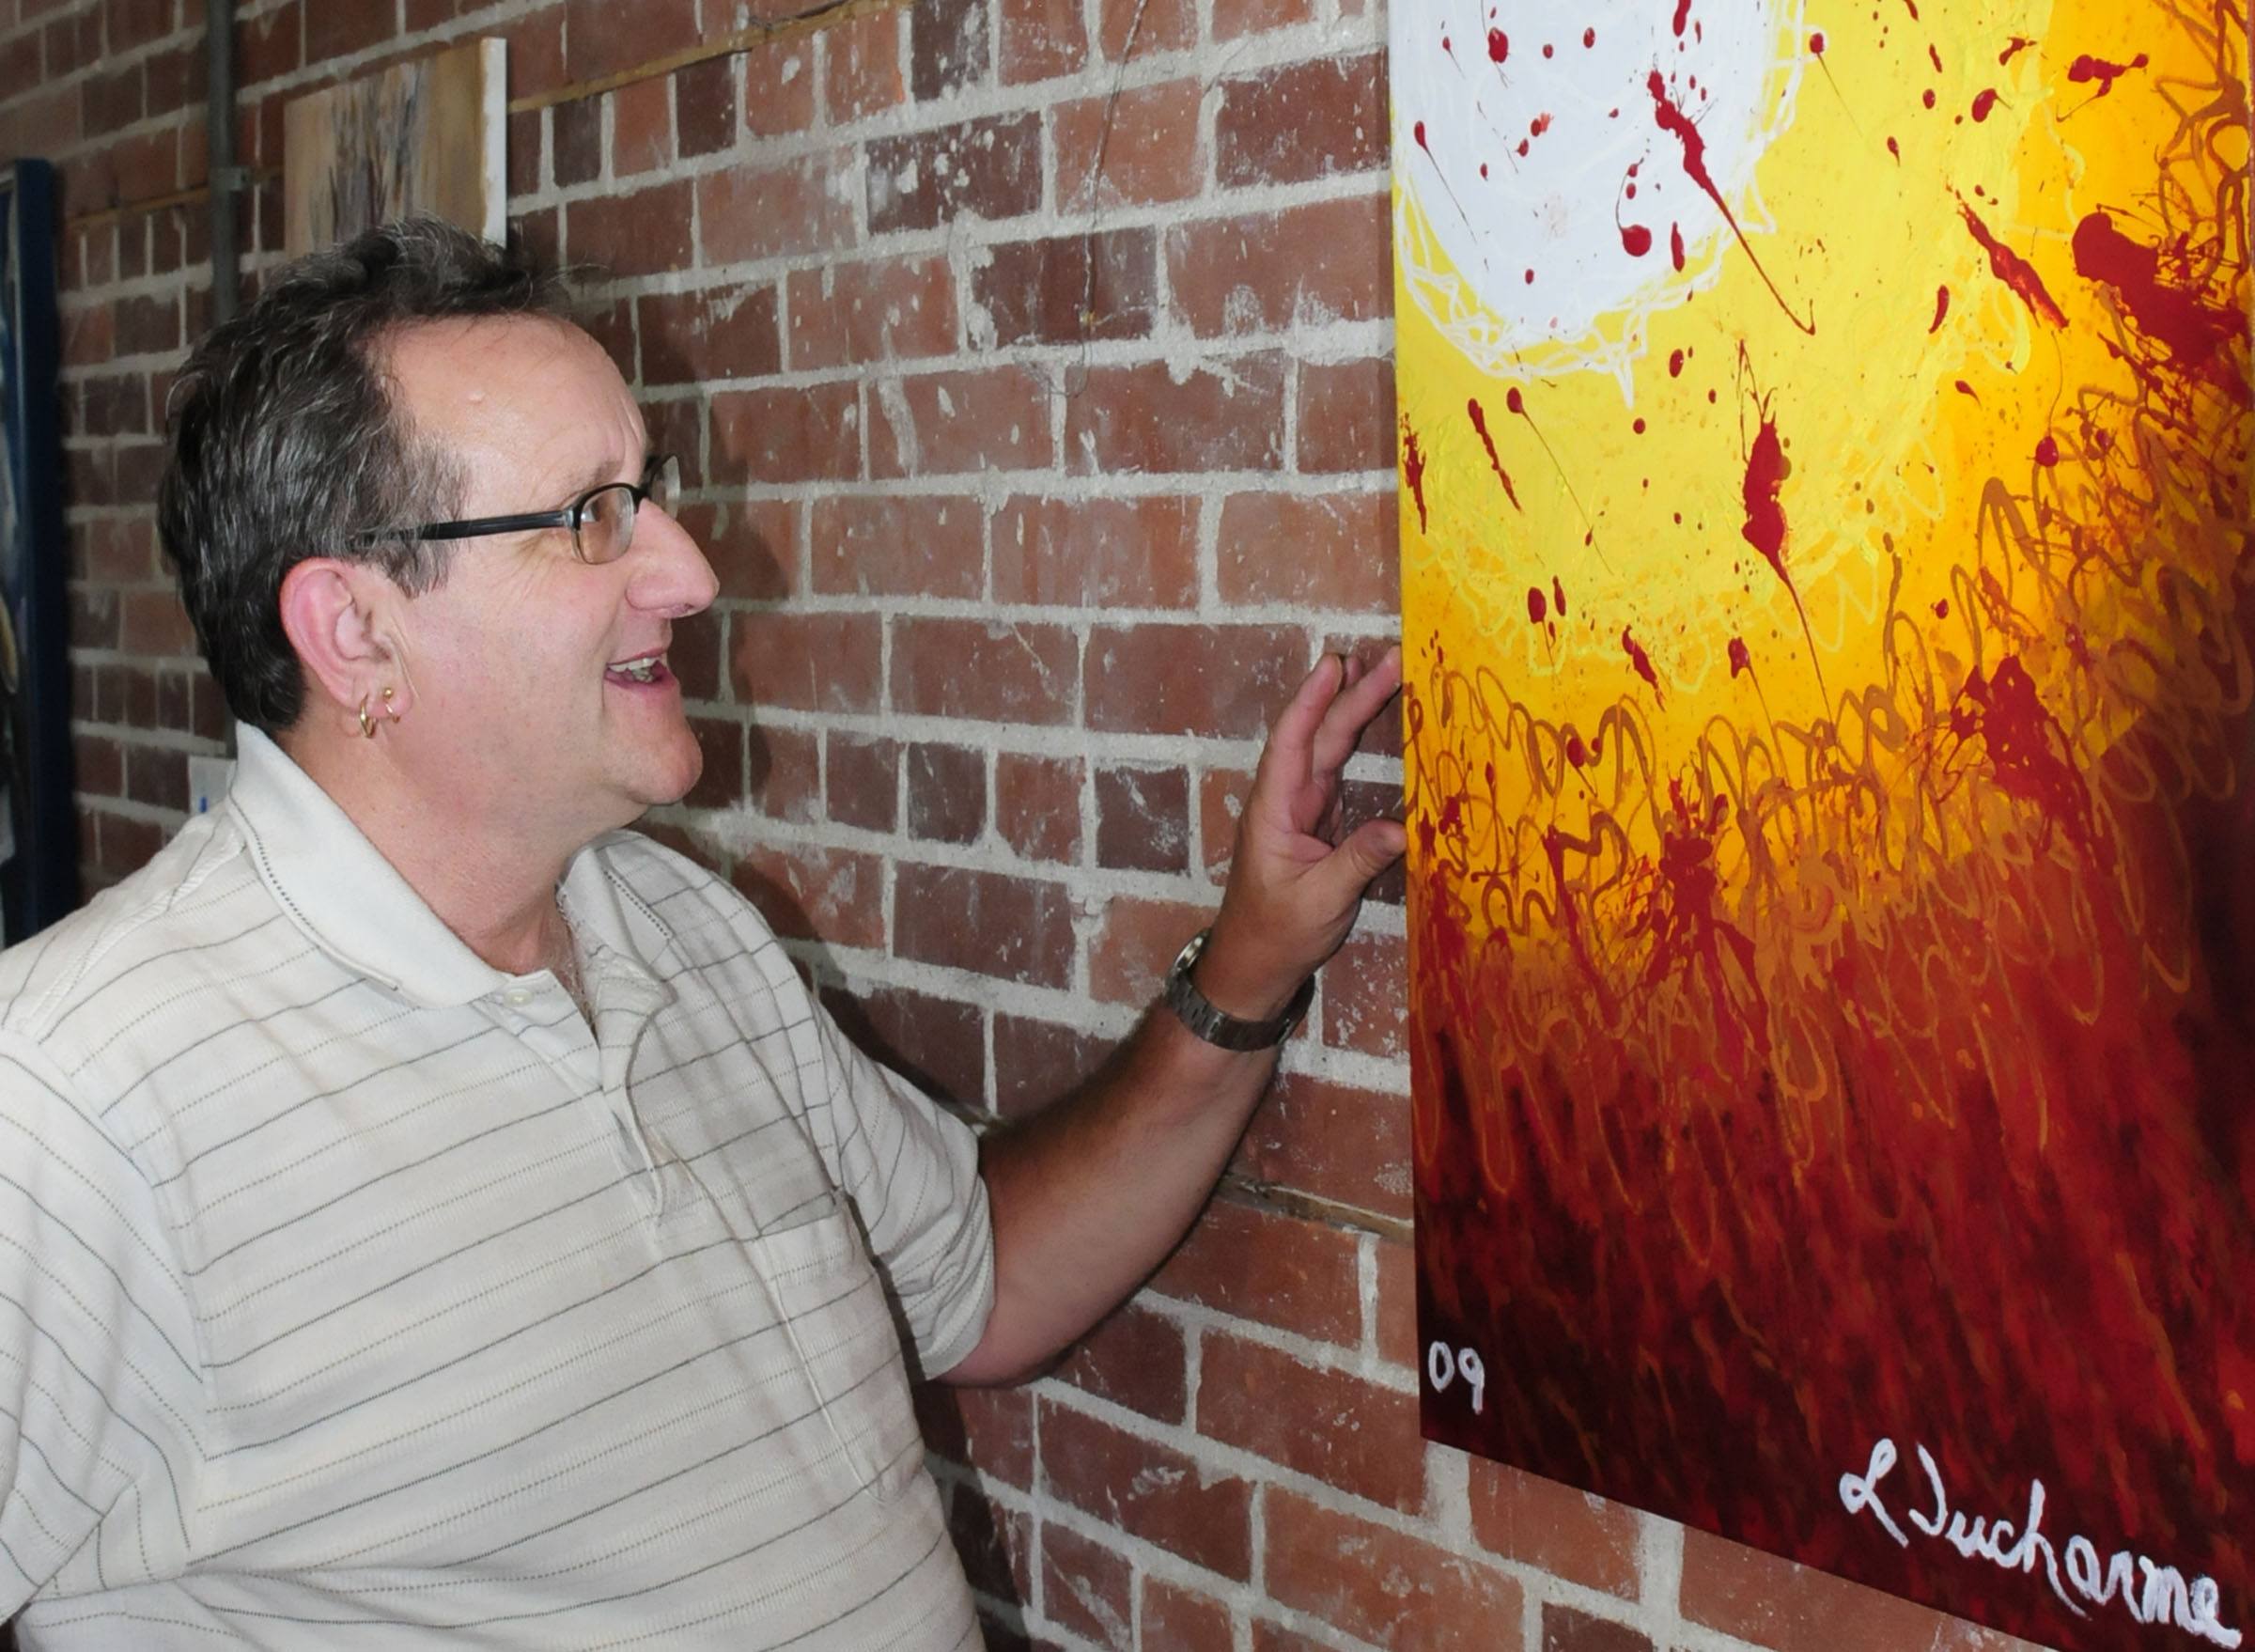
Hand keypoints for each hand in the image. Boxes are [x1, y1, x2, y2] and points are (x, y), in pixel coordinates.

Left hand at [1197, 646, 1407, 1019]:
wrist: (1256, 962)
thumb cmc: (1277, 932)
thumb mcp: (1320, 900)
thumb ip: (1359, 861)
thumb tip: (1403, 828)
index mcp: (1275, 809)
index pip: (1293, 742)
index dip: (1312, 700)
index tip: (1334, 663)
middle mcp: (1288, 798)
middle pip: (1321, 735)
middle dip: (1352, 694)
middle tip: (1391, 657)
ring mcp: (1305, 807)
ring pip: (1333, 747)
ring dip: (1357, 709)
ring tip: (1387, 670)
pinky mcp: (1322, 820)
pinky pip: (1342, 770)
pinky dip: (1362, 742)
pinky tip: (1382, 720)